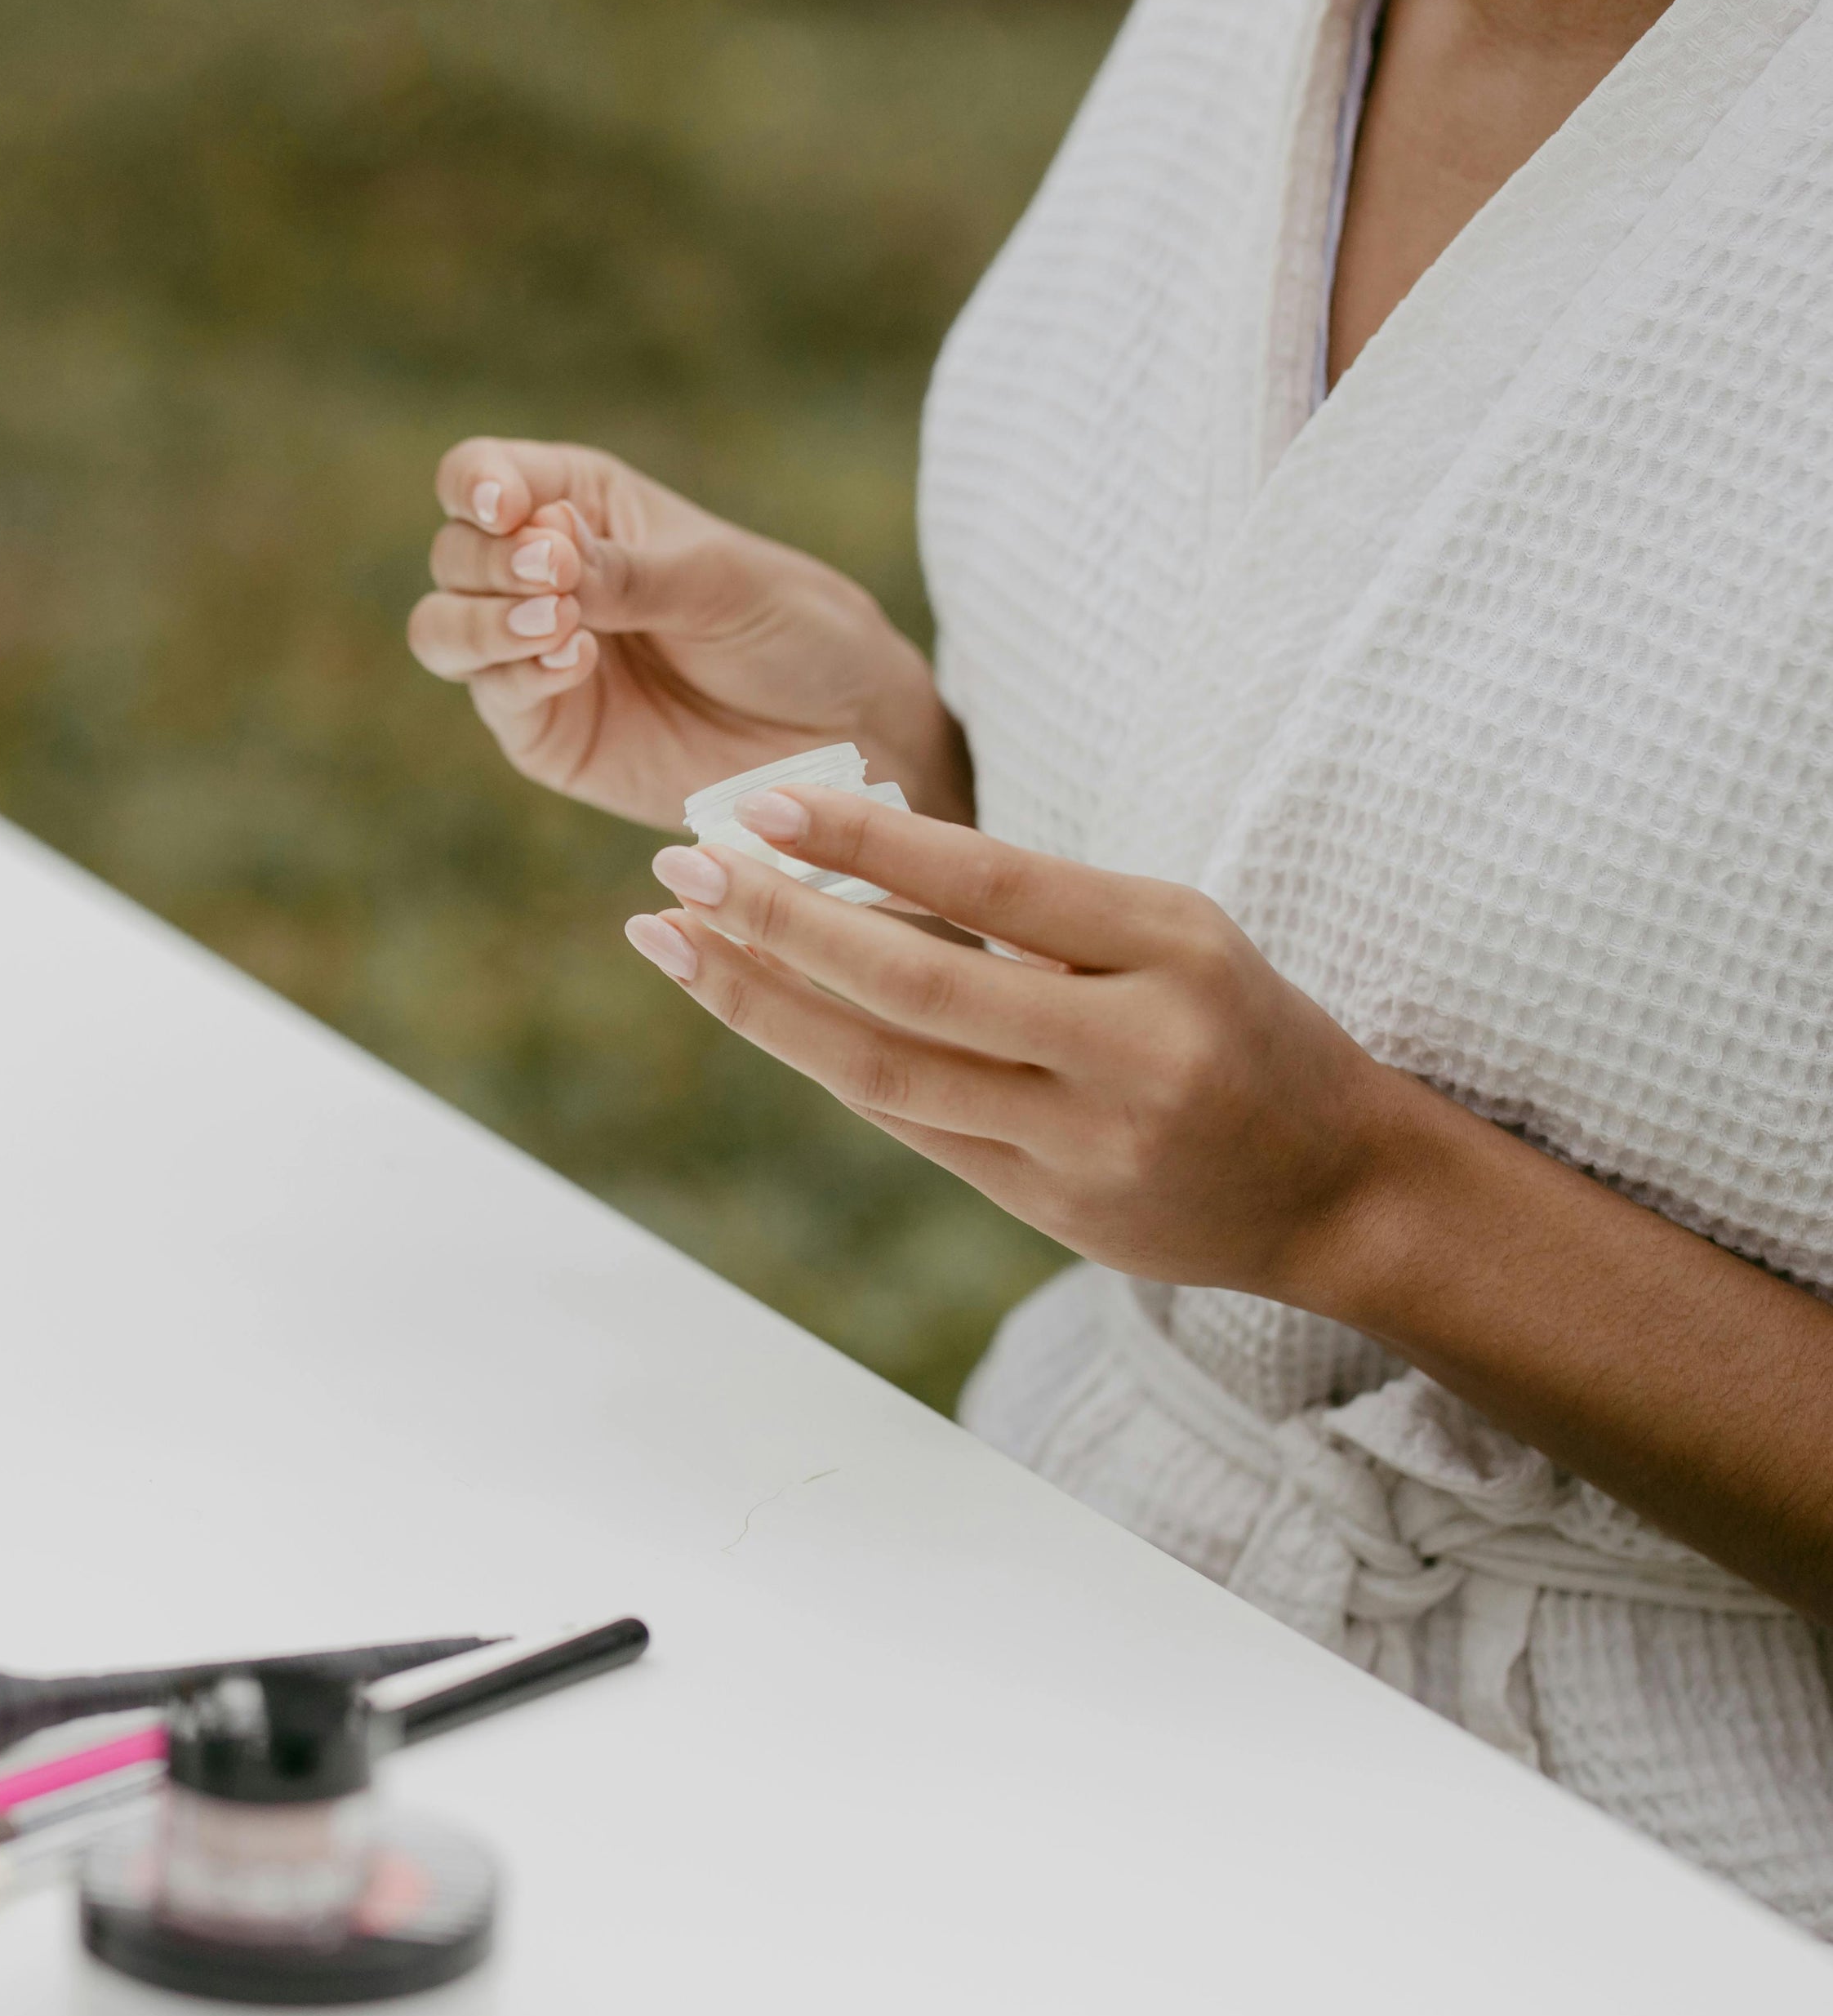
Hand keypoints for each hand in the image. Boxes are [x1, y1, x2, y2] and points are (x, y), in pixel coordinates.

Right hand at [405, 438, 967, 828]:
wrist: (839, 731)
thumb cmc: (790, 629)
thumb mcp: (718, 580)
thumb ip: (625, 569)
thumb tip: (538, 550)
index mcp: (579, 505)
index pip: (483, 476)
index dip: (476, 484)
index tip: (508, 507)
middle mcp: (538, 577)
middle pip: (453, 554)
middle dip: (491, 562)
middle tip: (555, 575)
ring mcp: (529, 655)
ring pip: (441, 629)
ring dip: (481, 622)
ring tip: (560, 624)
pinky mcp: (541, 729)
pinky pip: (493, 696)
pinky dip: (517, 676)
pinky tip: (574, 663)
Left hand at [619, 786, 1425, 1302]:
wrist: (1340, 1188)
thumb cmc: (1238, 1026)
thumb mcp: (1171, 937)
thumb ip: (1033, 914)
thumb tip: (853, 868)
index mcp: (1169, 946)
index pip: (990, 881)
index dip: (865, 847)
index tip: (757, 805)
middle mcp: (1131, 1046)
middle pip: (915, 986)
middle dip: (777, 926)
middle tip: (678, 870)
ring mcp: (1088, 1141)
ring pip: (888, 1071)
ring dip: (764, 1004)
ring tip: (675, 941)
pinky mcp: (1053, 1210)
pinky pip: (910, 1127)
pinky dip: (825, 1061)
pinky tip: (757, 1007)